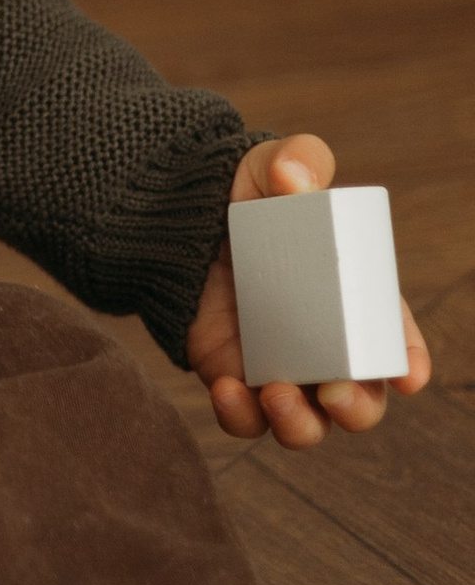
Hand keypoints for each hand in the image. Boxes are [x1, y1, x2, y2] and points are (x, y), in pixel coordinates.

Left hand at [185, 135, 430, 444]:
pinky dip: (241, 416)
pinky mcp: (235, 379)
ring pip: (308, 425)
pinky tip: (226, 389)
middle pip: (361, 401)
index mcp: (354, 302)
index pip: (396, 342)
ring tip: (278, 394)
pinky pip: (246, 419)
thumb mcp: (274, 166)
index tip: (408, 375)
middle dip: (358, 409)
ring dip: (301, 425)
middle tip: (337, 391)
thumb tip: (294, 177)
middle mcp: (326, 346)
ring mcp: (282, 368)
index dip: (408, 363)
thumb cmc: (247, 192)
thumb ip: (298, 159)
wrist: (176, 216)